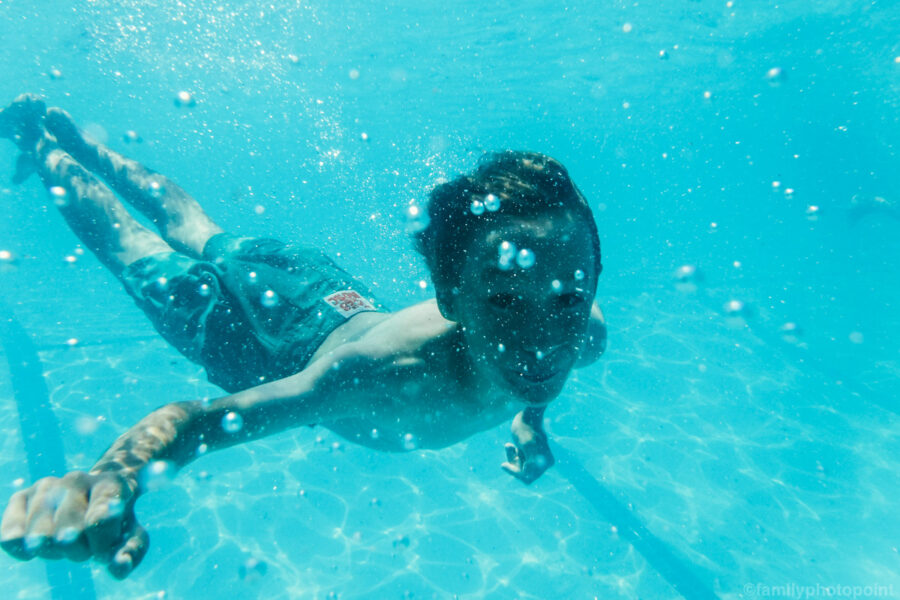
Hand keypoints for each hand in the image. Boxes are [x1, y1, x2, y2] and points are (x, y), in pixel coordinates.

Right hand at [1, 471, 147, 578]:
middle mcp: (78, 479)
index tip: (101, 553)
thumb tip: (118, 567)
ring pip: (41, 533)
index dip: (100, 542)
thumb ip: (130, 552)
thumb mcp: (131, 535)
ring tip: (63, 547)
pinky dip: (18, 547)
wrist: (93, 496)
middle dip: (78, 550)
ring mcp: (48, 486)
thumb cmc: (114, 522)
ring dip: (52, 551)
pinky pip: (11, 530)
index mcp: (111, 484)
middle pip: (70, 529)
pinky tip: (29, 552)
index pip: (100, 517)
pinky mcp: (22, 497)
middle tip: (84, 551)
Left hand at [501, 410, 554, 483]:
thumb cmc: (527, 429)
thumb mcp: (527, 444)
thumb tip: (529, 474)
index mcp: (545, 462)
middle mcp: (543, 462)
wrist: (527, 414)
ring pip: (519, 467)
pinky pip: (518, 460)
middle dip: (514, 463)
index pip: (528, 478)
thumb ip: (531, 460)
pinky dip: (512, 454)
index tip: (504, 464)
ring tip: (509, 445)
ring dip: (512, 457)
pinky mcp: (529, 453)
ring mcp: (536, 457)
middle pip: (523, 473)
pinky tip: (510, 444)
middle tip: (510, 450)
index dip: (515, 473)